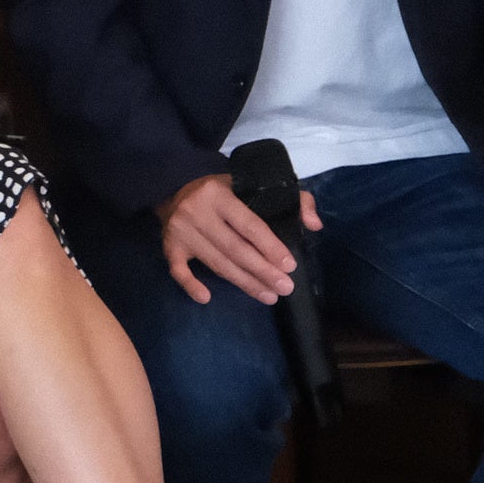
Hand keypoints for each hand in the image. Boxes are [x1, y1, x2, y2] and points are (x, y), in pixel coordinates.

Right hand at [159, 170, 312, 306]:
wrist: (174, 186)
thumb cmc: (222, 189)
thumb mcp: (254, 184)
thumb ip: (292, 198)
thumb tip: (314, 224)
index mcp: (220, 195)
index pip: (249, 226)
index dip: (270, 247)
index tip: (289, 266)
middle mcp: (198, 213)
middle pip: (235, 249)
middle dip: (262, 271)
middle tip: (285, 288)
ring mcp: (181, 231)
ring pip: (216, 263)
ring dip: (243, 282)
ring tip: (268, 296)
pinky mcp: (169, 246)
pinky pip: (178, 270)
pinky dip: (190, 285)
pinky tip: (206, 298)